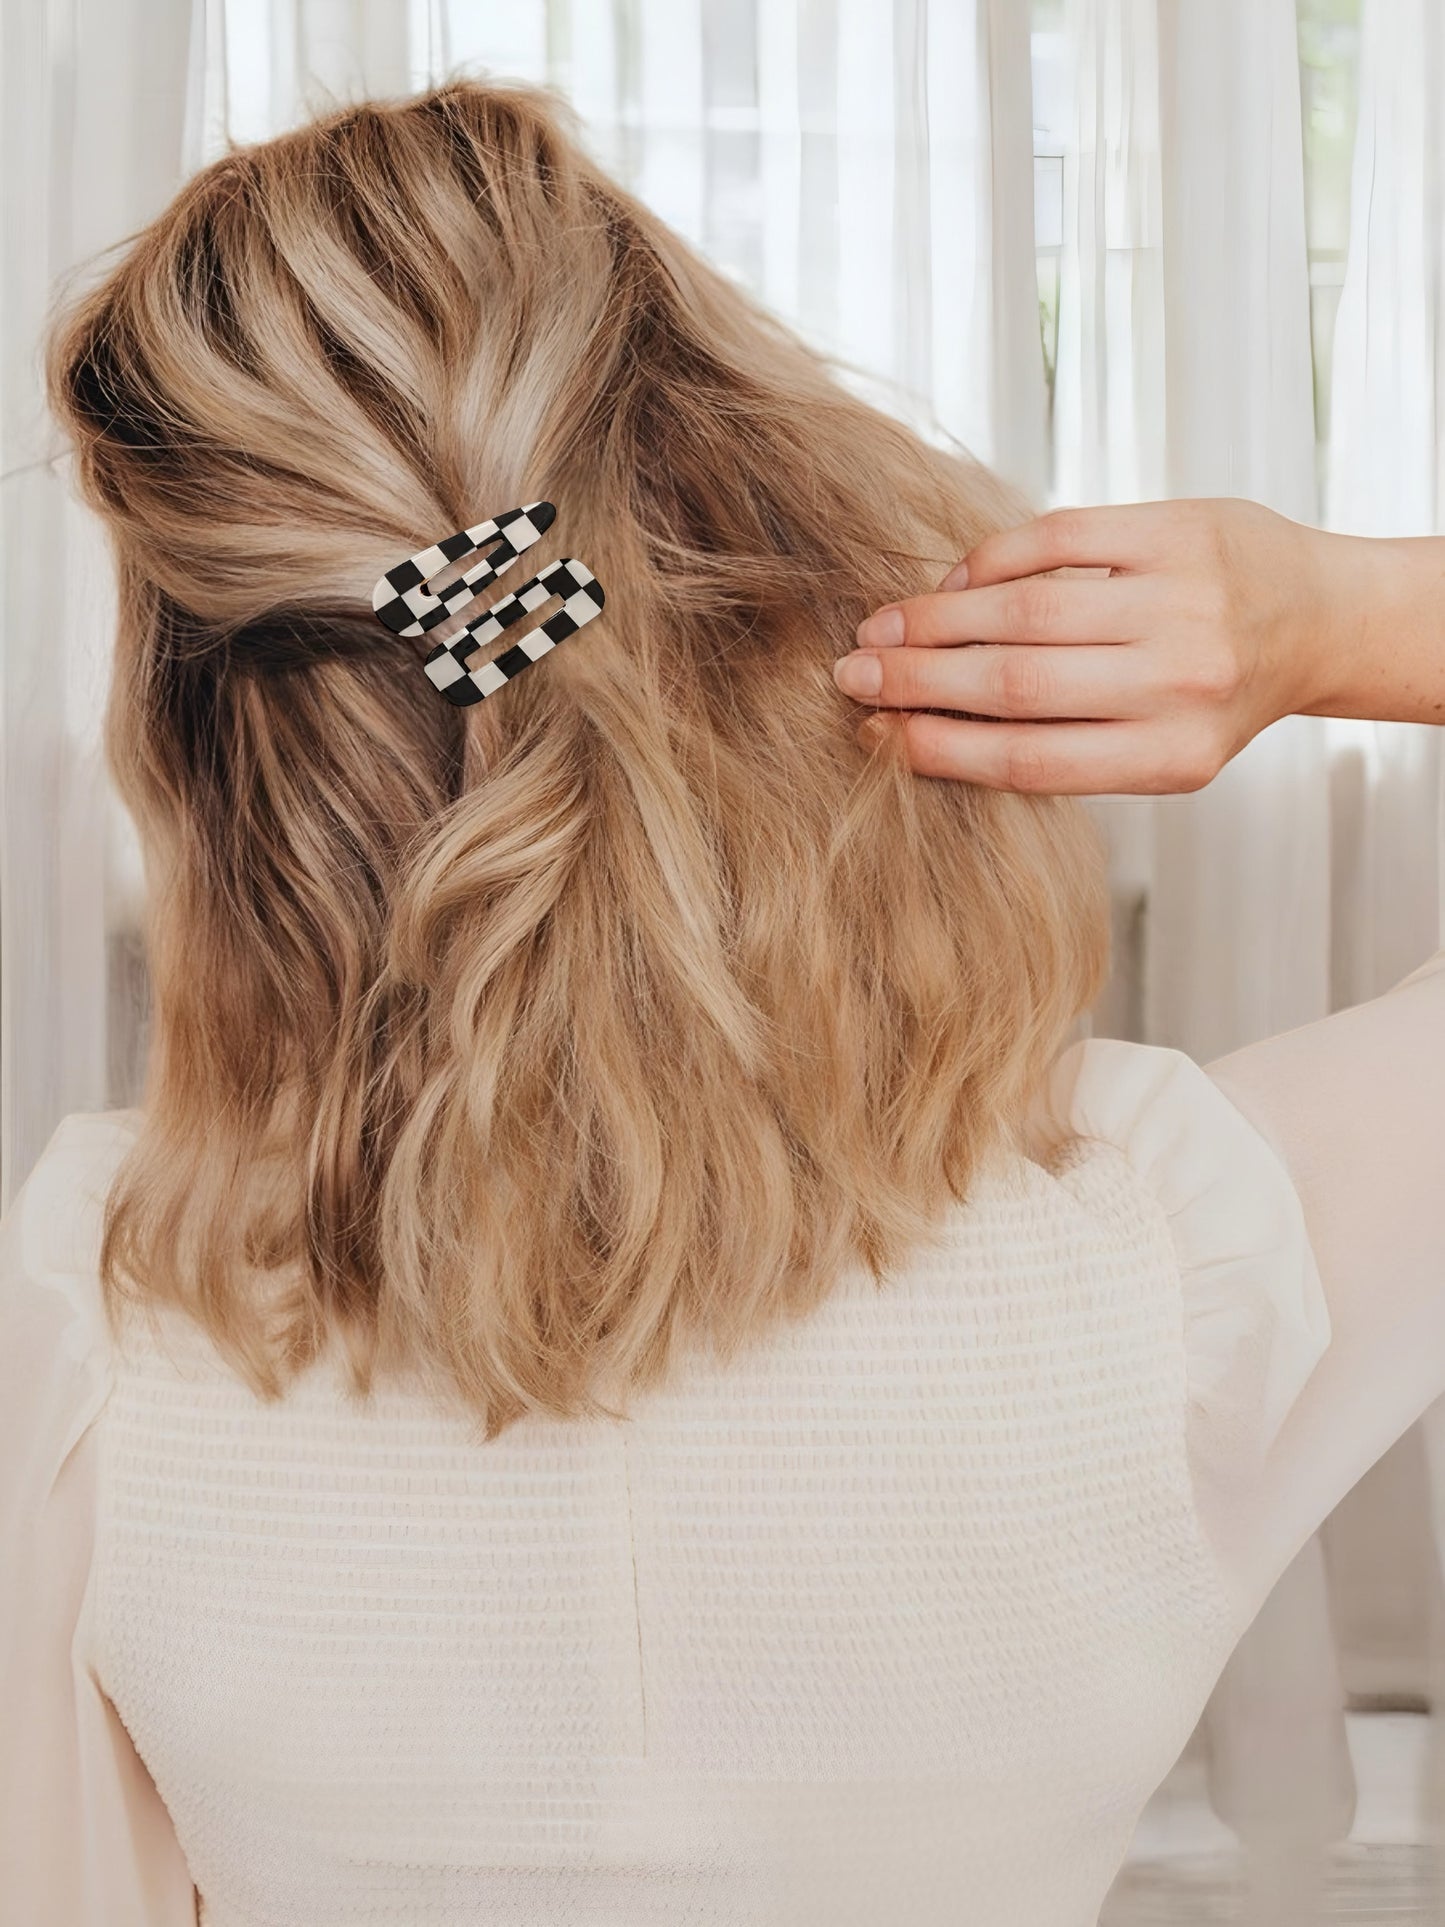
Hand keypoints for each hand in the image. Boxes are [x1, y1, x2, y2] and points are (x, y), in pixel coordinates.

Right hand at [833, 498, 1377, 793]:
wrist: (1316, 617)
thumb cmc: (1215, 691)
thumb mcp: (1158, 748)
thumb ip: (1064, 742)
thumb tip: (926, 729)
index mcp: (1170, 757)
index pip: (1027, 758)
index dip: (938, 747)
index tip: (876, 733)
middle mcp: (1179, 683)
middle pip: (1014, 684)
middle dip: (918, 680)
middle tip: (852, 675)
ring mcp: (1180, 602)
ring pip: (1025, 610)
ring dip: (937, 619)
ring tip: (884, 630)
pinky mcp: (1175, 531)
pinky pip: (1056, 540)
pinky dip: (989, 561)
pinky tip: (952, 583)